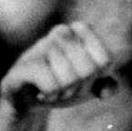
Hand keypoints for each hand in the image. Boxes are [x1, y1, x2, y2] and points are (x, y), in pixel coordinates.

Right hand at [1, 22, 116, 109]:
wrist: (26, 99)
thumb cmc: (60, 86)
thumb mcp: (87, 86)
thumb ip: (105, 86)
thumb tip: (108, 90)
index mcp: (80, 31)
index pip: (105, 61)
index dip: (96, 78)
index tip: (83, 80)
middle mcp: (61, 32)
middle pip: (88, 71)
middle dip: (79, 88)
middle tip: (65, 88)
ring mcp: (41, 46)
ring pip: (70, 79)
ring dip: (63, 94)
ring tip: (51, 90)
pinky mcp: (24, 66)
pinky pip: (52, 85)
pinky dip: (50, 96)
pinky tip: (41, 94)